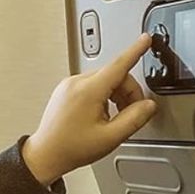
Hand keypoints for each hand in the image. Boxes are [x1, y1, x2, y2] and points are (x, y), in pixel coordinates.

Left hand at [22, 33, 156, 186]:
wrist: (46, 154)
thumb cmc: (72, 147)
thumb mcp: (110, 137)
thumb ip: (134, 118)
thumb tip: (149, 105)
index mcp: (88, 91)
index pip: (119, 64)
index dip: (136, 51)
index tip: (145, 39)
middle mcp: (77, 82)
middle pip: (114, 76)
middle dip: (128, 93)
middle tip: (131, 114)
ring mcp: (69, 85)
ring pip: (104, 80)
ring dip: (116, 95)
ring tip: (114, 118)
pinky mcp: (66, 89)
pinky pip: (92, 84)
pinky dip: (103, 96)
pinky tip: (102, 114)